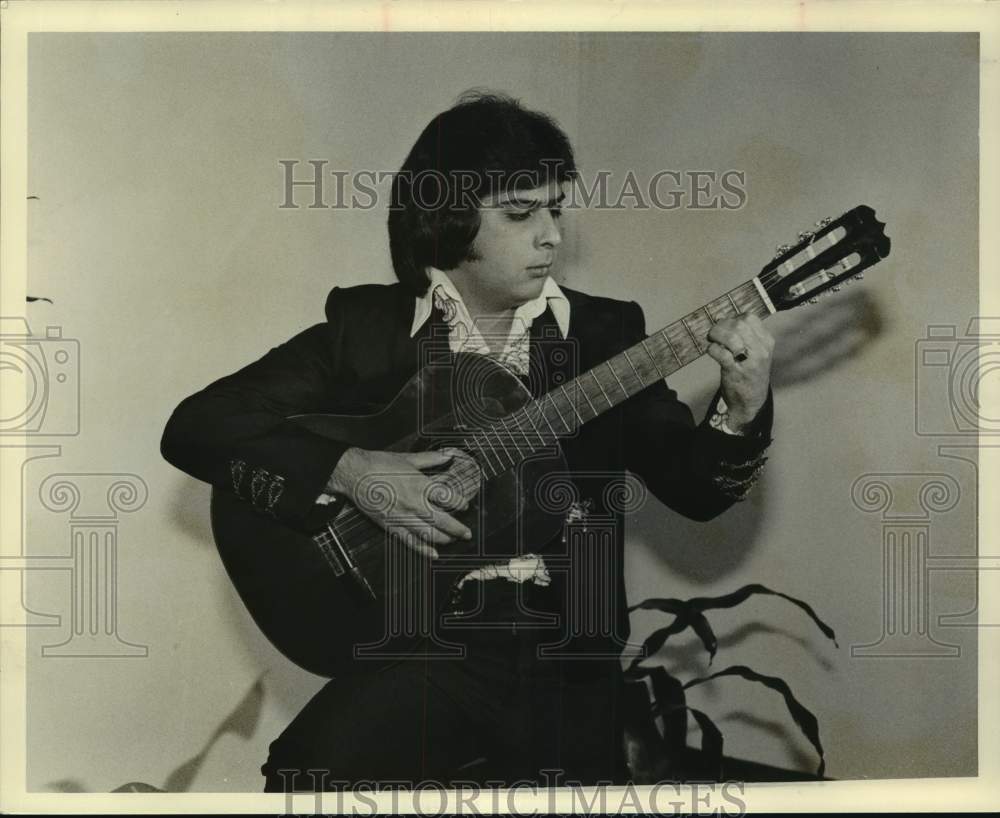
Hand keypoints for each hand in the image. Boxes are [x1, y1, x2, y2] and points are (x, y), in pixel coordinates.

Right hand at [326, 447, 480, 558]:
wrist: (355, 474)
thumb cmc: (379, 464)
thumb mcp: (409, 458)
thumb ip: (431, 458)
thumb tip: (448, 455)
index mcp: (420, 485)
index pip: (447, 498)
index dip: (460, 503)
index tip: (465, 506)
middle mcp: (414, 503)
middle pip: (442, 520)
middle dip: (458, 529)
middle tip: (467, 533)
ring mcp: (402, 516)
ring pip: (429, 534)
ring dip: (444, 539)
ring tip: (453, 540)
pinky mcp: (391, 525)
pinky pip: (410, 541)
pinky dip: (424, 549)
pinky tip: (433, 554)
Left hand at [706, 314, 774, 427]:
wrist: (751, 401)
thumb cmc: (750, 373)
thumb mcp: (756, 352)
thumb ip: (744, 336)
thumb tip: (721, 319)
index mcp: (767, 342)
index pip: (750, 318)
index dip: (733, 318)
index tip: (725, 325)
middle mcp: (761, 351)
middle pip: (739, 325)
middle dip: (722, 325)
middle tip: (713, 333)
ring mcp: (749, 362)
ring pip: (731, 337)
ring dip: (716, 335)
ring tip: (711, 340)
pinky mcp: (736, 372)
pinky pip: (721, 353)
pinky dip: (712, 349)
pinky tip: (711, 352)